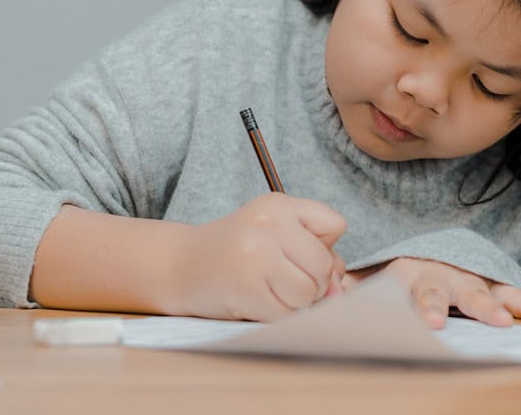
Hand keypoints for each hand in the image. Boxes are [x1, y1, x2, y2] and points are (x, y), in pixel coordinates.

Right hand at [172, 193, 345, 321]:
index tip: (299, 252)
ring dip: (295, 302)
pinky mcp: (246, 289)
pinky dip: (276, 315)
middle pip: (324, 265)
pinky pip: (286, 314)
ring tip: (269, 289)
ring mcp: (256, 257)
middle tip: (283, 278)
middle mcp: (268, 225)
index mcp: (278, 205)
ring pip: (309, 293)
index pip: (335, 224)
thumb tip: (340, 290)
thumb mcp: (273, 233)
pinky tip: (256, 300)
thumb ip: (315, 253)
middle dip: (313, 282)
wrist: (180, 265)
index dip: (325, 246)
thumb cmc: (236, 250)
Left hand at [342, 258, 520, 328]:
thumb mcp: (370, 278)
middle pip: (444, 291)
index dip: (419, 307)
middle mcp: (436, 274)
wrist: (422, 252)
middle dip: (454, 306)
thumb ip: (351, 285)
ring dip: (493, 305)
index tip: (429, 322)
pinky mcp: (485, 283)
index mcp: (404, 274)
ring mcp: (463, 277)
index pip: (410, 292)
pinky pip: (505, 290)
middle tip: (466, 320)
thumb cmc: (394, 276)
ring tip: (507, 321)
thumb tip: (326, 293)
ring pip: (478, 290)